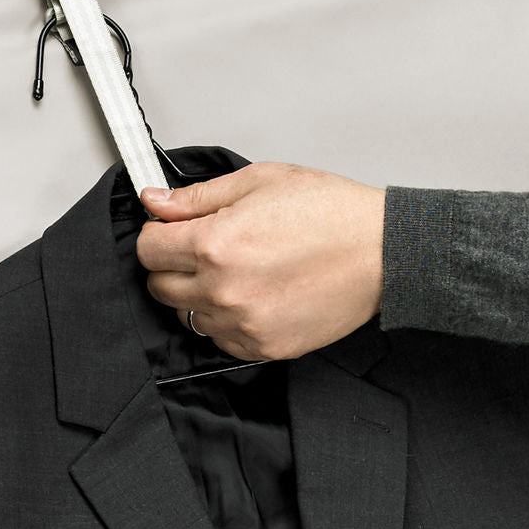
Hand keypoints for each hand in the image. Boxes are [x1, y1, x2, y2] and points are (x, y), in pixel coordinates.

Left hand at [137, 163, 385, 361]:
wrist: (381, 251)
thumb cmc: (328, 211)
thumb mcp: (257, 181)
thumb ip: (196, 197)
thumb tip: (155, 201)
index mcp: (214, 244)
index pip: (147, 250)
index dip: (158, 234)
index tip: (171, 229)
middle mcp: (222, 290)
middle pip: (159, 287)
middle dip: (171, 264)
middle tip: (201, 247)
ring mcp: (243, 324)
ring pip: (186, 317)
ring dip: (195, 295)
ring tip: (231, 271)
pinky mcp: (264, 347)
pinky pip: (220, 340)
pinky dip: (224, 320)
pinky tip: (249, 294)